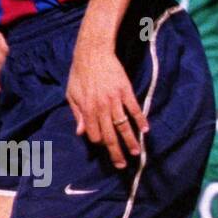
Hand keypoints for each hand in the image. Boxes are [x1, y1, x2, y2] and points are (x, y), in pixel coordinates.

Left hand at [66, 31, 147, 169]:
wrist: (93, 52)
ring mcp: (115, 100)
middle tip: (122, 165)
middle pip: (110, 136)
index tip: (104, 144)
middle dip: (116, 153)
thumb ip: (77, 115)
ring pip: (123, 126)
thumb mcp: (72, 95)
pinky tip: (145, 130)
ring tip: (136, 152)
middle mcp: (101, 108)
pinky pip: (134, 109)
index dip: (100, 143)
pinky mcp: (125, 91)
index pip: (95, 135)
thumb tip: (81, 133)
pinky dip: (140, 120)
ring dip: (130, 141)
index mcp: (87, 110)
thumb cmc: (79, 73)